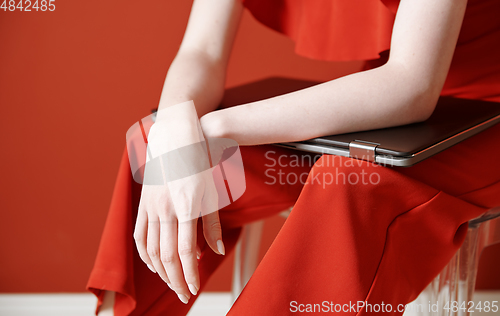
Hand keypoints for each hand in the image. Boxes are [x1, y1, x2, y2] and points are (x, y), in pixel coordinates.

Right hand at [134, 168, 222, 303]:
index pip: (186, 251)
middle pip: (167, 255)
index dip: (190, 274)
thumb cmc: (198, 163)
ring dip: (161, 271)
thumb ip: (211, 224)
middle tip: (185, 295)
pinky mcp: (142, 204)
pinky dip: (145, 255)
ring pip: (151, 249)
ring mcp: (150, 206)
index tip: (194, 289)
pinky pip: (139, 236)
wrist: (174, 137)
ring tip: (172, 283)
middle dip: (176, 280)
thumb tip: (215, 251)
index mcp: (186, 206)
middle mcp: (165, 209)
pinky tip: (154, 266)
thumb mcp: (211, 192)